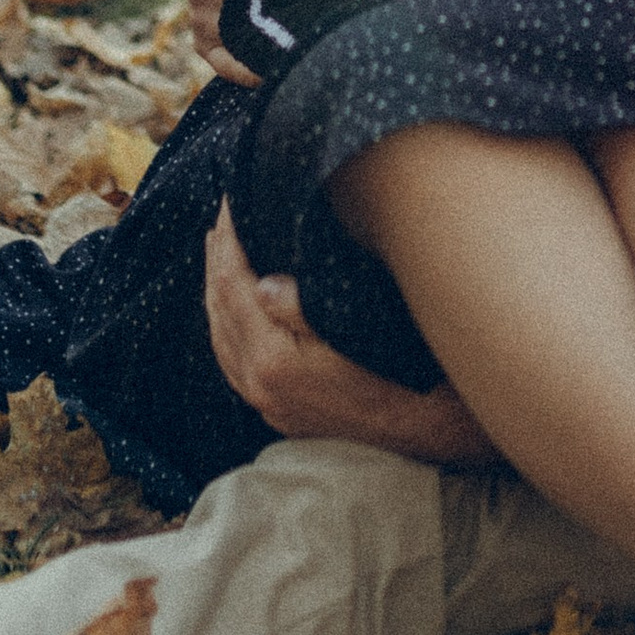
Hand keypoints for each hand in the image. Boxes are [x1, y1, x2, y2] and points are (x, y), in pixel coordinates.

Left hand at [203, 206, 497, 466]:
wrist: (419, 428)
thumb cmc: (395, 374)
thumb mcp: (354, 330)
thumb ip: (301, 307)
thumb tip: (260, 283)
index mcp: (272, 359)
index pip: (232, 285)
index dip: (229, 241)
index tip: (232, 206)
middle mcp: (259, 383)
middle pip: (218, 309)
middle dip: (216, 260)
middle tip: (220, 222)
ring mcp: (265, 400)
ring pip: (220, 338)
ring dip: (215, 293)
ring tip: (217, 257)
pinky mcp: (275, 409)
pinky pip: (231, 362)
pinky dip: (224, 328)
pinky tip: (230, 315)